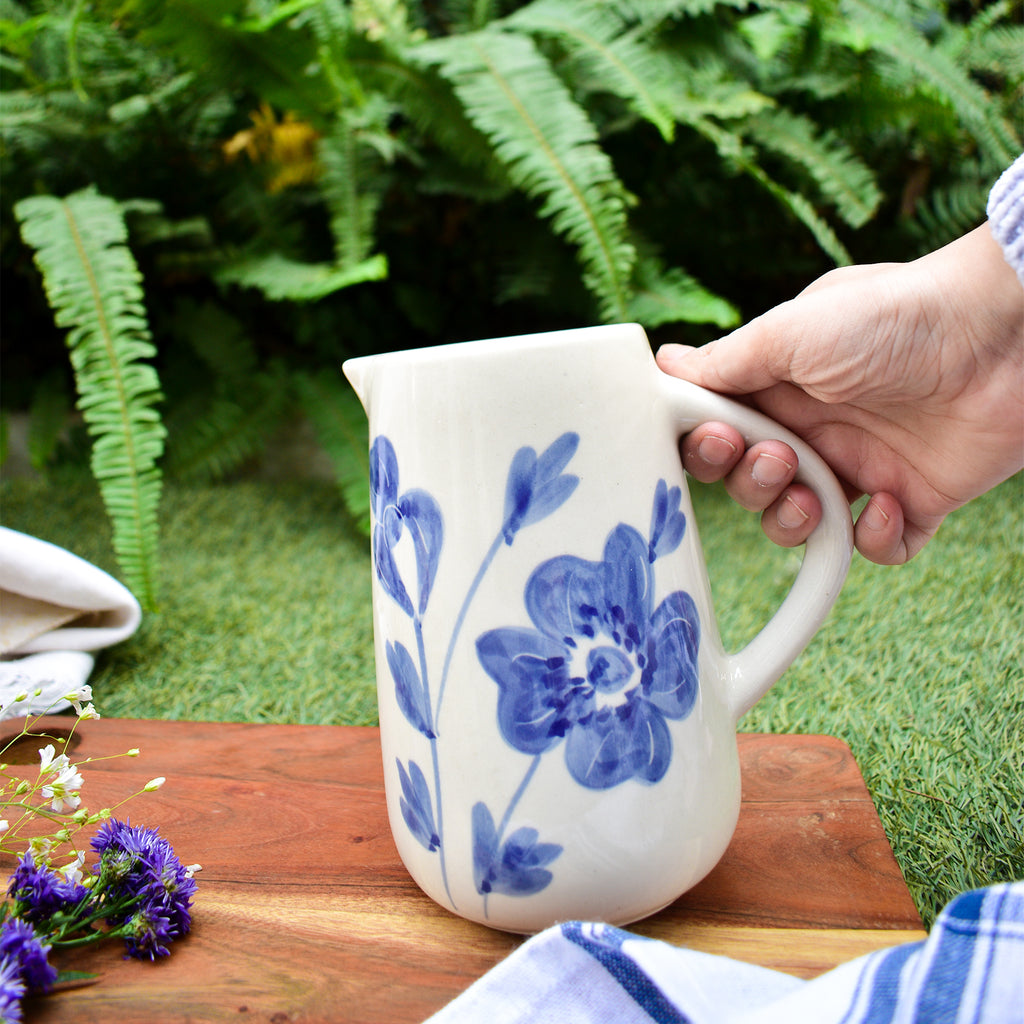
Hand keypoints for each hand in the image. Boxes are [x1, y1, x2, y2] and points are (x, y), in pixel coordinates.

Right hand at [657, 223, 1023, 563]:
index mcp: (780, 388)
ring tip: (817, 490)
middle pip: (750, 484)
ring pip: (799, 522)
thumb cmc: (894, 317)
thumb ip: (726, 361)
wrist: (1003, 335)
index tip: (716, 440)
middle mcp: (815, 429)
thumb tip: (663, 365)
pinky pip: (875, 546)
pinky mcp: (913, 498)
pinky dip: (875, 540)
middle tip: (776, 457)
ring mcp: (863, 466)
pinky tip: (887, 503)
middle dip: (750, 483)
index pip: (719, 431)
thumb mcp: (793, 331)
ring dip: (794, 519)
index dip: (706, 448)